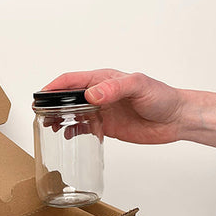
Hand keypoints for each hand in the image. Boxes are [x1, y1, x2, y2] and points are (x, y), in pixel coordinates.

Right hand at [42, 69, 185, 143]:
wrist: (176, 118)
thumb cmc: (162, 97)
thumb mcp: (139, 87)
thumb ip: (115, 88)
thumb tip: (92, 95)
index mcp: (104, 80)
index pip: (72, 80)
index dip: (54, 87)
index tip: (40, 96)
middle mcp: (100, 94)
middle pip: (68, 97)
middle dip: (51, 104)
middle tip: (39, 114)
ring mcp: (103, 110)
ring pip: (74, 112)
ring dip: (60, 118)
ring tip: (49, 126)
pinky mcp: (108, 126)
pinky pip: (85, 127)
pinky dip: (74, 131)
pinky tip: (67, 136)